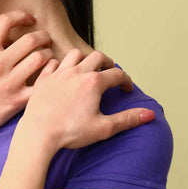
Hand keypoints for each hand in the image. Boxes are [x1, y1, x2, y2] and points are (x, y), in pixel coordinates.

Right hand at [0, 10, 54, 141]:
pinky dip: (50, 75)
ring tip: (48, 56)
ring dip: (48, 55)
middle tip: (46, 39)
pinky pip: (41, 83)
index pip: (6, 21)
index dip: (21, 15)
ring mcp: (9, 82)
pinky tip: (50, 73)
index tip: (30, 19)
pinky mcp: (17, 100)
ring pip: (40, 59)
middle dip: (43, 36)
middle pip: (31, 40)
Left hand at [19, 49, 155, 149]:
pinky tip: (62, 74)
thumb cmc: (70, 133)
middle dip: (107, 63)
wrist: (37, 134)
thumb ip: (127, 119)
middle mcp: (77, 72)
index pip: (117, 74)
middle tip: (110, 73)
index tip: (127, 90)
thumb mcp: (103, 128)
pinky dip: (61, 65)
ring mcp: (58, 74)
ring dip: (84, 59)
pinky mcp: (43, 79)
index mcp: (94, 83)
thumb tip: (150, 114)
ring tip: (87, 70)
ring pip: (75, 54)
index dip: (126, 81)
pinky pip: (53, 63)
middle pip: (97, 57)